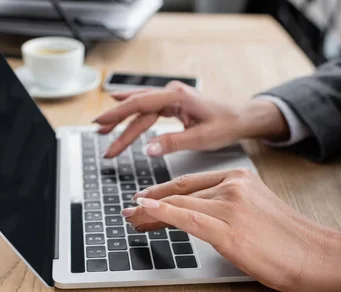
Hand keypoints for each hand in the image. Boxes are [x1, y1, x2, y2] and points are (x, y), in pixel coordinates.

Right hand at [93, 81, 289, 157]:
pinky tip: (120, 107)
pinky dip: (134, 110)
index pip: (141, 103)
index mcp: (178, 97)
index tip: (101, 121)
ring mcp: (172, 97)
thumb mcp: (201, 138)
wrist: (243, 117)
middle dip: (117, 120)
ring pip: (141, 106)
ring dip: (123, 119)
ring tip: (103, 130)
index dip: (118, 113)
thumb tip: (146, 149)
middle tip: (98, 131)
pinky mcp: (173, 104)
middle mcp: (172, 93)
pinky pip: (148, 106)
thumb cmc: (227, 124)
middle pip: (137, 106)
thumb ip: (172, 143)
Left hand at [122, 169, 340, 291]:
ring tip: (132, 221)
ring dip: (150, 214)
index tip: (145, 200)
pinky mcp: (229, 230)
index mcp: (239, 178)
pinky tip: (145, 211)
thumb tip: (195, 216)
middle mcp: (233, 186)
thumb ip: (224, 207)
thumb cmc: (287, 240)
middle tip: (131, 211)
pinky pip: (188, 219)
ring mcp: (231, 206)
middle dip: (151, 203)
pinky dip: (163, 213)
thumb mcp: (253, 211)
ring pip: (180, 206)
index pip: (190, 184)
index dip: (162, 193)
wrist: (316, 256)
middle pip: (180, 193)